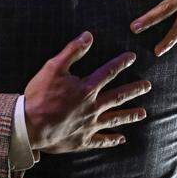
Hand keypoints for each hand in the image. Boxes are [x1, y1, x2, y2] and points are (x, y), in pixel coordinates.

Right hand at [23, 31, 151, 152]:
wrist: (29, 126)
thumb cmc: (39, 96)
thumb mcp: (53, 68)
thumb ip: (72, 51)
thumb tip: (88, 35)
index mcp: (86, 88)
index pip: (108, 72)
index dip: (121, 63)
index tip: (132, 57)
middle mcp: (92, 106)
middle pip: (118, 96)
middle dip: (134, 90)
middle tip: (147, 86)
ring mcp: (89, 125)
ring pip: (115, 119)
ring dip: (130, 115)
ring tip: (143, 113)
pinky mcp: (82, 140)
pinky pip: (101, 141)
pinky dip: (112, 140)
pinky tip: (122, 139)